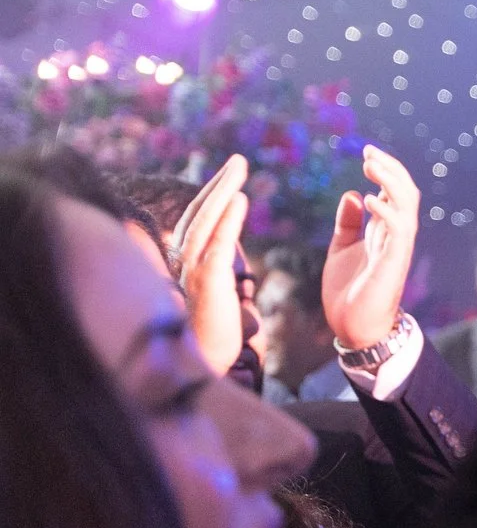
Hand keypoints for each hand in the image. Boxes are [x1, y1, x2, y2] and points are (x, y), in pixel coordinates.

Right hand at [165, 154, 251, 375]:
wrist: (203, 366)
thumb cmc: (209, 334)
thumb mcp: (211, 296)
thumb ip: (212, 272)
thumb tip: (219, 258)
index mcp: (187, 263)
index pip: (199, 221)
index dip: (213, 197)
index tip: (229, 177)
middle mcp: (184, 261)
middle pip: (201, 213)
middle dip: (220, 184)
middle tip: (239, 161)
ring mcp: (193, 270)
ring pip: (207, 221)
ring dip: (223, 191)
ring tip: (239, 168)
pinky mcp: (208, 282)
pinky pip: (219, 244)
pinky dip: (228, 219)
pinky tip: (240, 199)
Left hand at [324, 145, 420, 351]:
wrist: (354, 328)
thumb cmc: (349, 291)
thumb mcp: (342, 248)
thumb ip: (348, 223)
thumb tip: (352, 194)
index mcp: (385, 231)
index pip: (395, 192)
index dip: (385, 170)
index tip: (366, 152)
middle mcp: (396, 236)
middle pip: (406, 193)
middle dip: (390, 169)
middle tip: (368, 152)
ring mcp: (397, 249)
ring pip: (407, 206)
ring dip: (391, 182)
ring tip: (370, 165)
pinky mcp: (392, 263)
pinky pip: (398, 231)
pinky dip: (385, 211)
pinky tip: (367, 198)